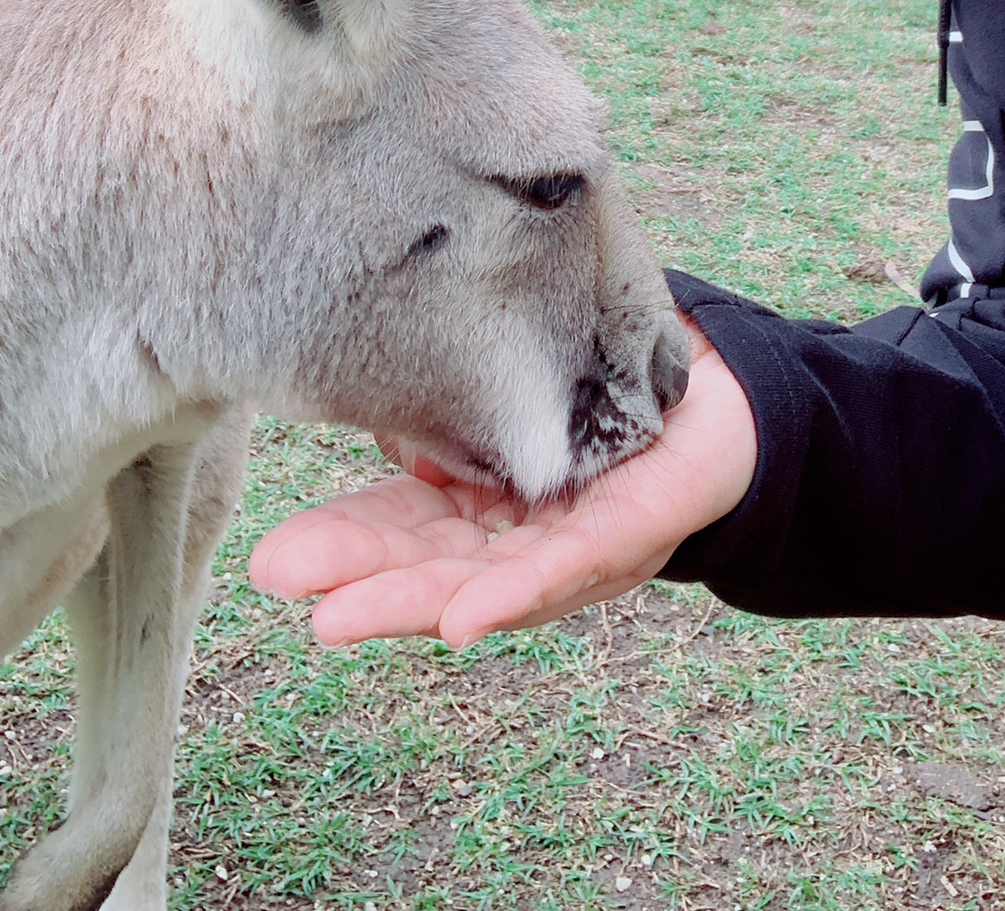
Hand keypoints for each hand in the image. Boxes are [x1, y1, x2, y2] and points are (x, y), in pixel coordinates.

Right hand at [249, 321, 756, 645]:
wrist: (730, 391)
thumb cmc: (619, 386)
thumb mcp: (522, 387)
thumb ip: (455, 404)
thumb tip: (381, 394)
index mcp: (493, 502)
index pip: (409, 527)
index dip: (346, 544)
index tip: (273, 560)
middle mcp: (528, 538)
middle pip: (435, 566)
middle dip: (359, 579)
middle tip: (278, 577)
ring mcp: (579, 544)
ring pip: (489, 581)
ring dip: (413, 603)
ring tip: (338, 618)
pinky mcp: (635, 531)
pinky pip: (573, 565)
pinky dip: (518, 593)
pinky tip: (467, 618)